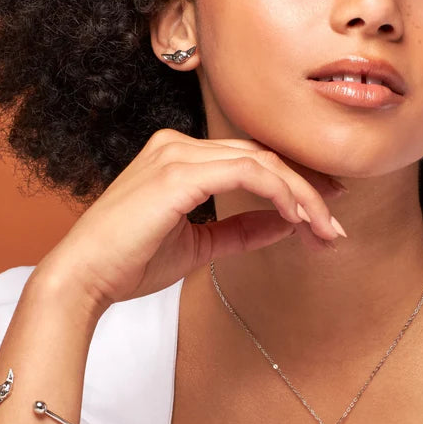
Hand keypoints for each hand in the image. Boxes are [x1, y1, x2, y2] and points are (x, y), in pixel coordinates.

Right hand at [35, 128, 345, 317]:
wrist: (85, 277)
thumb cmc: (132, 262)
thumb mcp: (200, 246)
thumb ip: (242, 230)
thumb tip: (286, 223)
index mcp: (181, 158)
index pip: (252, 161)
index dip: (295, 184)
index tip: (325, 212)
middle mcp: (180, 146)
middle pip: (264, 156)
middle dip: (310, 189)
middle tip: (337, 224)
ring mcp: (178, 154)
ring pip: (263, 161)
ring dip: (303, 195)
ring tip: (327, 229)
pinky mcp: (179, 172)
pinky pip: (248, 172)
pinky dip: (280, 192)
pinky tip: (299, 217)